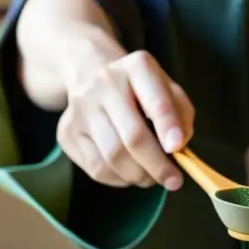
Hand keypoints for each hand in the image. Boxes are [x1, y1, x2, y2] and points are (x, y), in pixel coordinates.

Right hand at [56, 49, 194, 190]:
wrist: (91, 76)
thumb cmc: (140, 91)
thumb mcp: (168, 91)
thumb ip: (181, 117)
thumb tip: (177, 148)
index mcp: (137, 68)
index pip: (156, 102)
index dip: (169, 128)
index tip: (178, 149)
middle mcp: (105, 84)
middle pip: (133, 137)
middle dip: (157, 165)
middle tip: (173, 181)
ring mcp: (81, 109)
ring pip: (113, 158)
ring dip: (138, 175)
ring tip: (151, 176)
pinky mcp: (67, 132)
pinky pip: (97, 169)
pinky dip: (119, 179)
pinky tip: (129, 172)